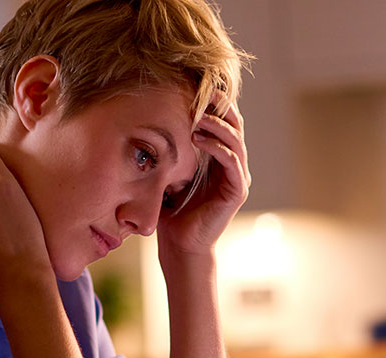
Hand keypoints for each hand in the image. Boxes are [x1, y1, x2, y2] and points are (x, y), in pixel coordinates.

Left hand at [156, 98, 250, 263]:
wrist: (180, 244)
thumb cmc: (171, 209)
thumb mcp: (168, 170)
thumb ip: (169, 148)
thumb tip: (148, 118)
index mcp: (219, 155)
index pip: (222, 120)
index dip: (212, 101)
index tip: (192, 84)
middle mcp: (232, 162)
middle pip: (233, 123)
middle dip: (219, 105)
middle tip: (201, 89)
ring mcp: (237, 176)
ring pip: (234, 139)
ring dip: (216, 123)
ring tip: (196, 113)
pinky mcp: (236, 191)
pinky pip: (231, 161)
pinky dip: (217, 147)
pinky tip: (199, 137)